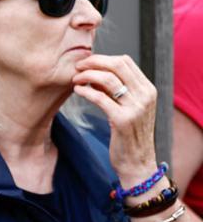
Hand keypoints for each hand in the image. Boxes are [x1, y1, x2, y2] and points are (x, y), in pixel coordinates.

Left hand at [72, 54, 157, 184]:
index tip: (87, 62)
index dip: (103, 59)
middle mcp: (145, 95)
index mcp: (148, 89)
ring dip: (87, 75)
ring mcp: (136, 107)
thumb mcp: (128, 108)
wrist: (137, 163)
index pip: (125, 62)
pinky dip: (85, 91)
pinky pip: (100, 98)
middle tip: (77, 66)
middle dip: (94, 62)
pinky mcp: (123, 120)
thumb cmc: (128, 135)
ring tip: (74, 79)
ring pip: (108, 79)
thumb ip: (116, 91)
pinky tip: (76, 90)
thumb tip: (95, 73)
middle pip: (117, 65)